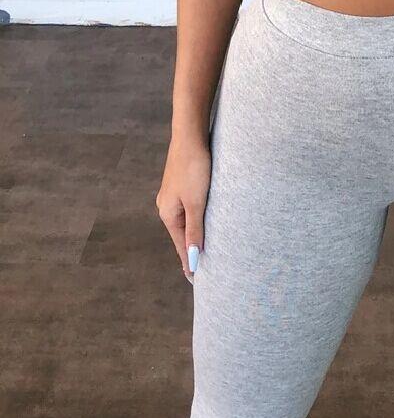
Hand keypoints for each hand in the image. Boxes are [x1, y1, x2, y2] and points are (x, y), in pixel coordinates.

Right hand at [156, 138, 211, 279]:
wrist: (190, 137)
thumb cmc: (194, 168)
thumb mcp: (196, 203)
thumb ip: (196, 230)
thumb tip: (193, 257)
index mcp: (168, 213)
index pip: (181, 245)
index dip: (189, 262)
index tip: (195, 280)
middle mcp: (167, 207)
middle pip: (182, 235)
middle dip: (191, 252)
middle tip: (200, 272)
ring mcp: (174, 196)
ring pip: (186, 223)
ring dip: (194, 237)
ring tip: (202, 253)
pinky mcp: (182, 186)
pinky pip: (189, 211)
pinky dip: (196, 223)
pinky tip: (202, 226)